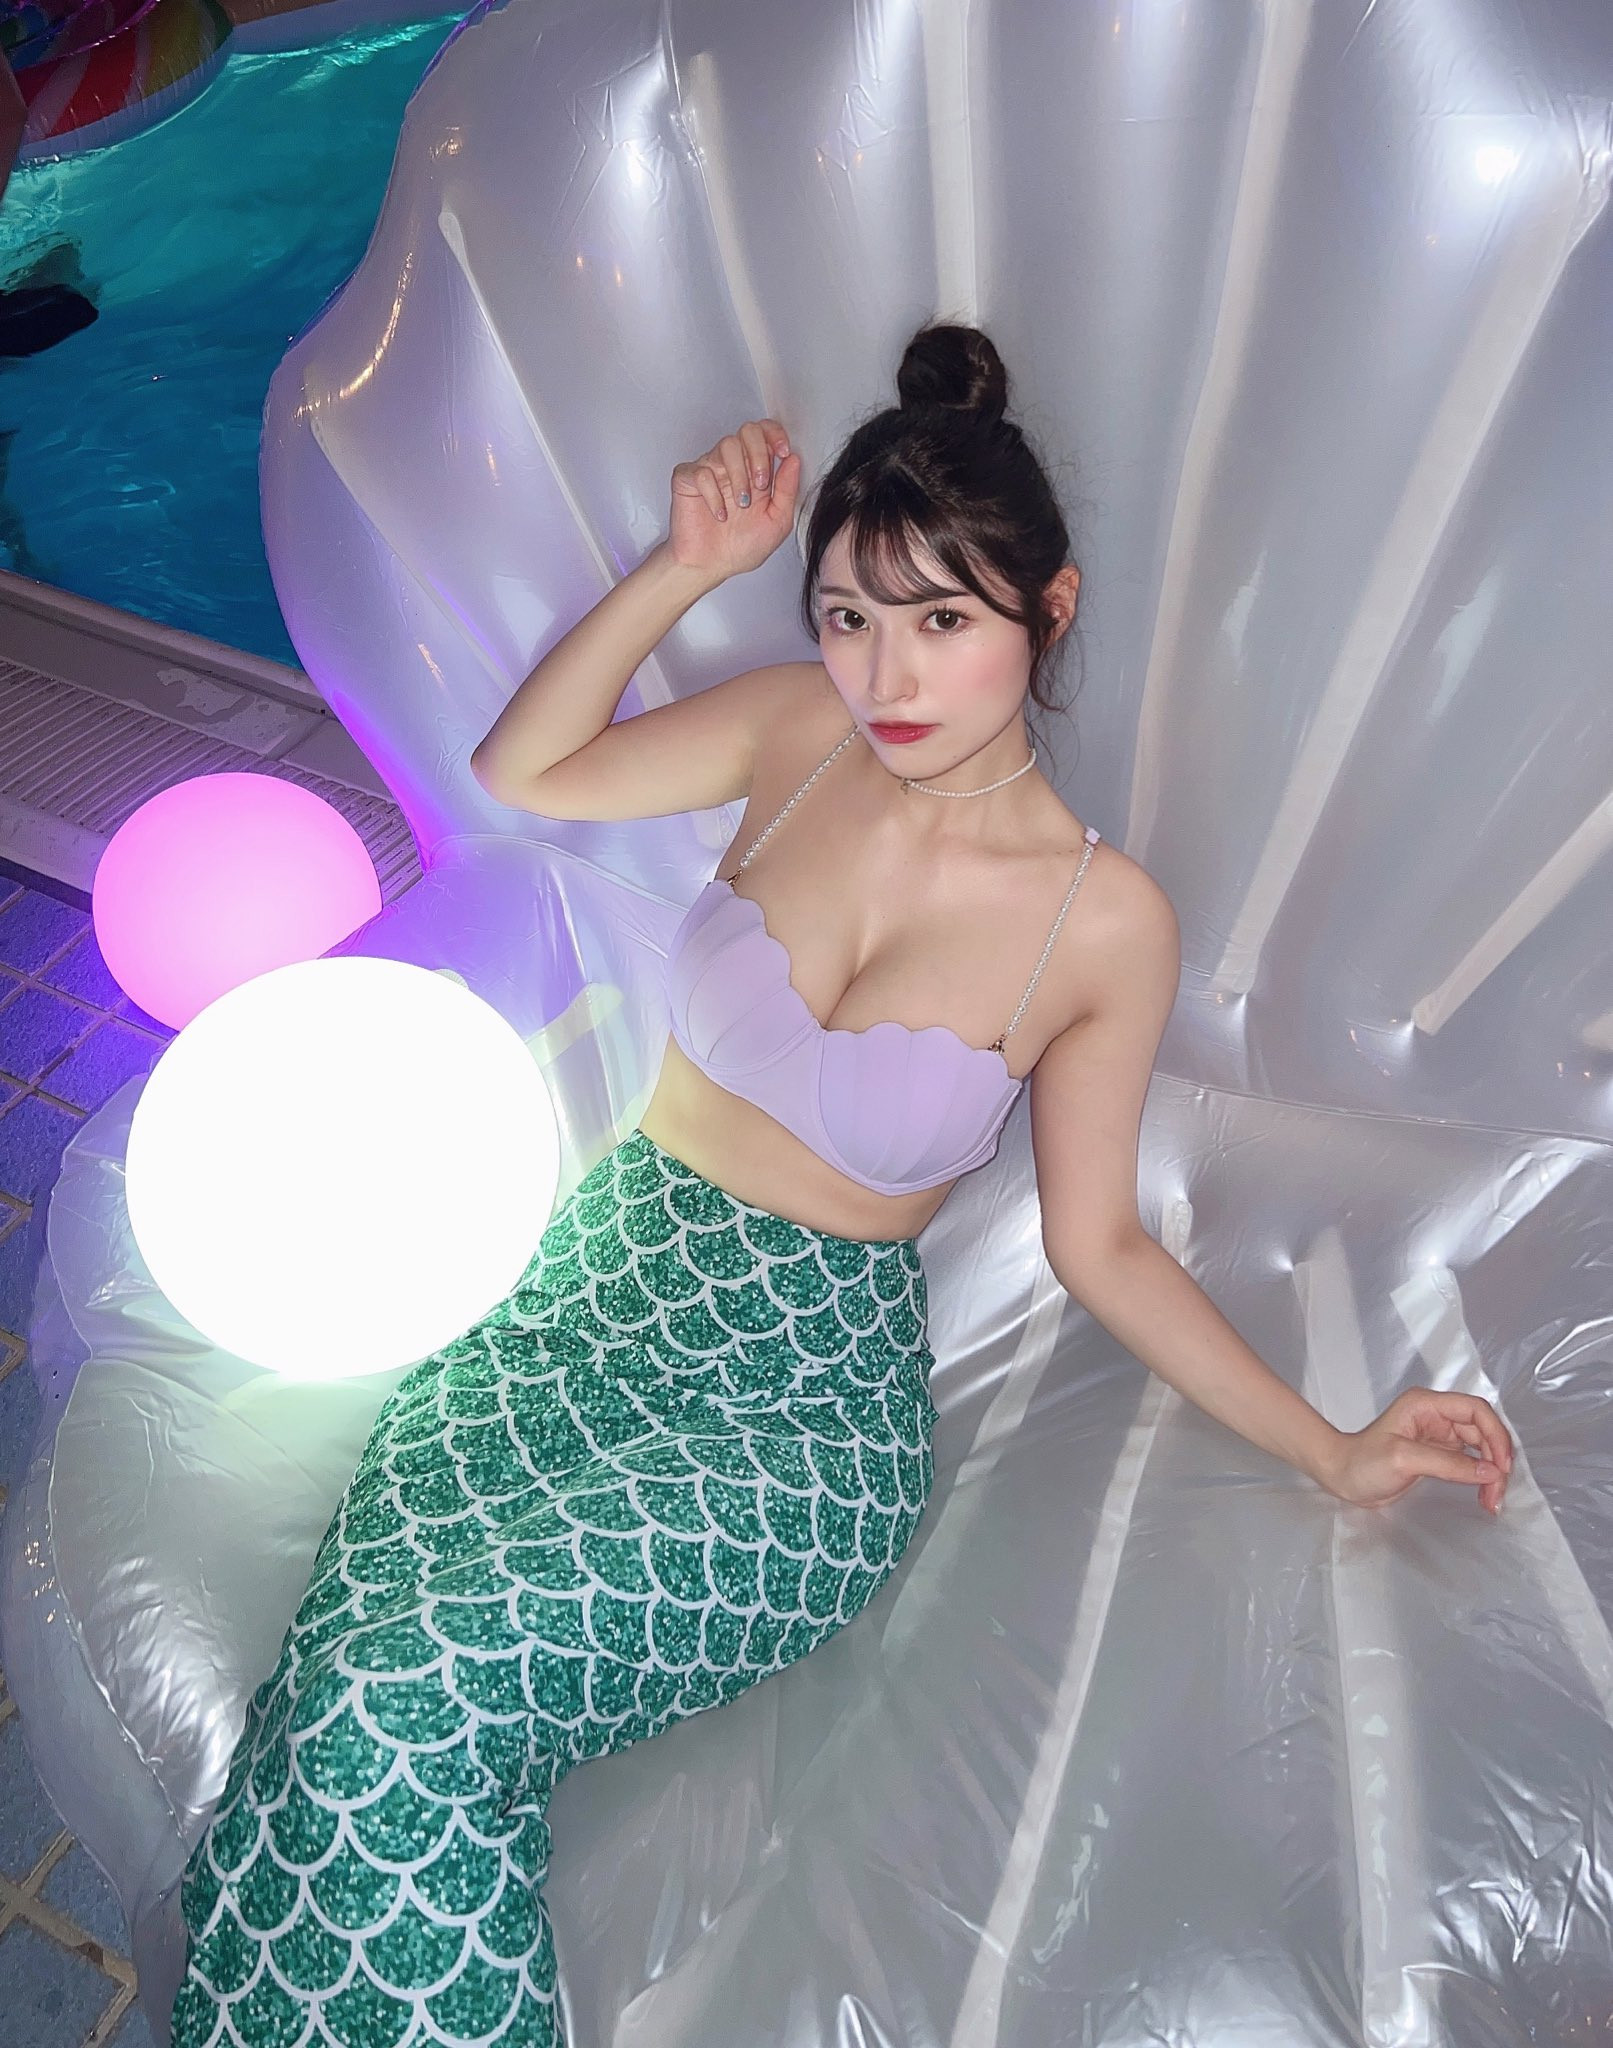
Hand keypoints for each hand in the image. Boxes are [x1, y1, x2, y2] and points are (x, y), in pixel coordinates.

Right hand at [664, 418, 800, 584]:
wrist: (711, 567)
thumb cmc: (741, 547)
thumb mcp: (776, 523)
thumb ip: (787, 491)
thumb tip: (793, 459)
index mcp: (756, 470)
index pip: (766, 433)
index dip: (776, 434)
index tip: (783, 453)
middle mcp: (734, 464)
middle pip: (748, 430)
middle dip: (759, 454)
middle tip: (761, 485)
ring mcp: (710, 469)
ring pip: (727, 445)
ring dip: (739, 475)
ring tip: (740, 505)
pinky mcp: (687, 479)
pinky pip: (702, 472)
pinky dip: (714, 495)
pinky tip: (720, 515)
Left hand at [1324, 1387, 1513, 1513]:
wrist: (1341, 1477)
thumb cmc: (1362, 1462)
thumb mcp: (1404, 1459)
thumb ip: (1449, 1463)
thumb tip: (1491, 1472)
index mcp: (1426, 1405)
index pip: (1474, 1409)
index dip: (1495, 1434)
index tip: (1502, 1465)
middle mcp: (1435, 1416)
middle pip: (1482, 1430)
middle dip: (1496, 1460)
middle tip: (1498, 1491)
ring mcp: (1438, 1435)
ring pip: (1481, 1448)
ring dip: (1491, 1473)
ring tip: (1492, 1500)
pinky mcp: (1439, 1455)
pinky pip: (1470, 1462)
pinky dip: (1481, 1478)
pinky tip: (1483, 1494)